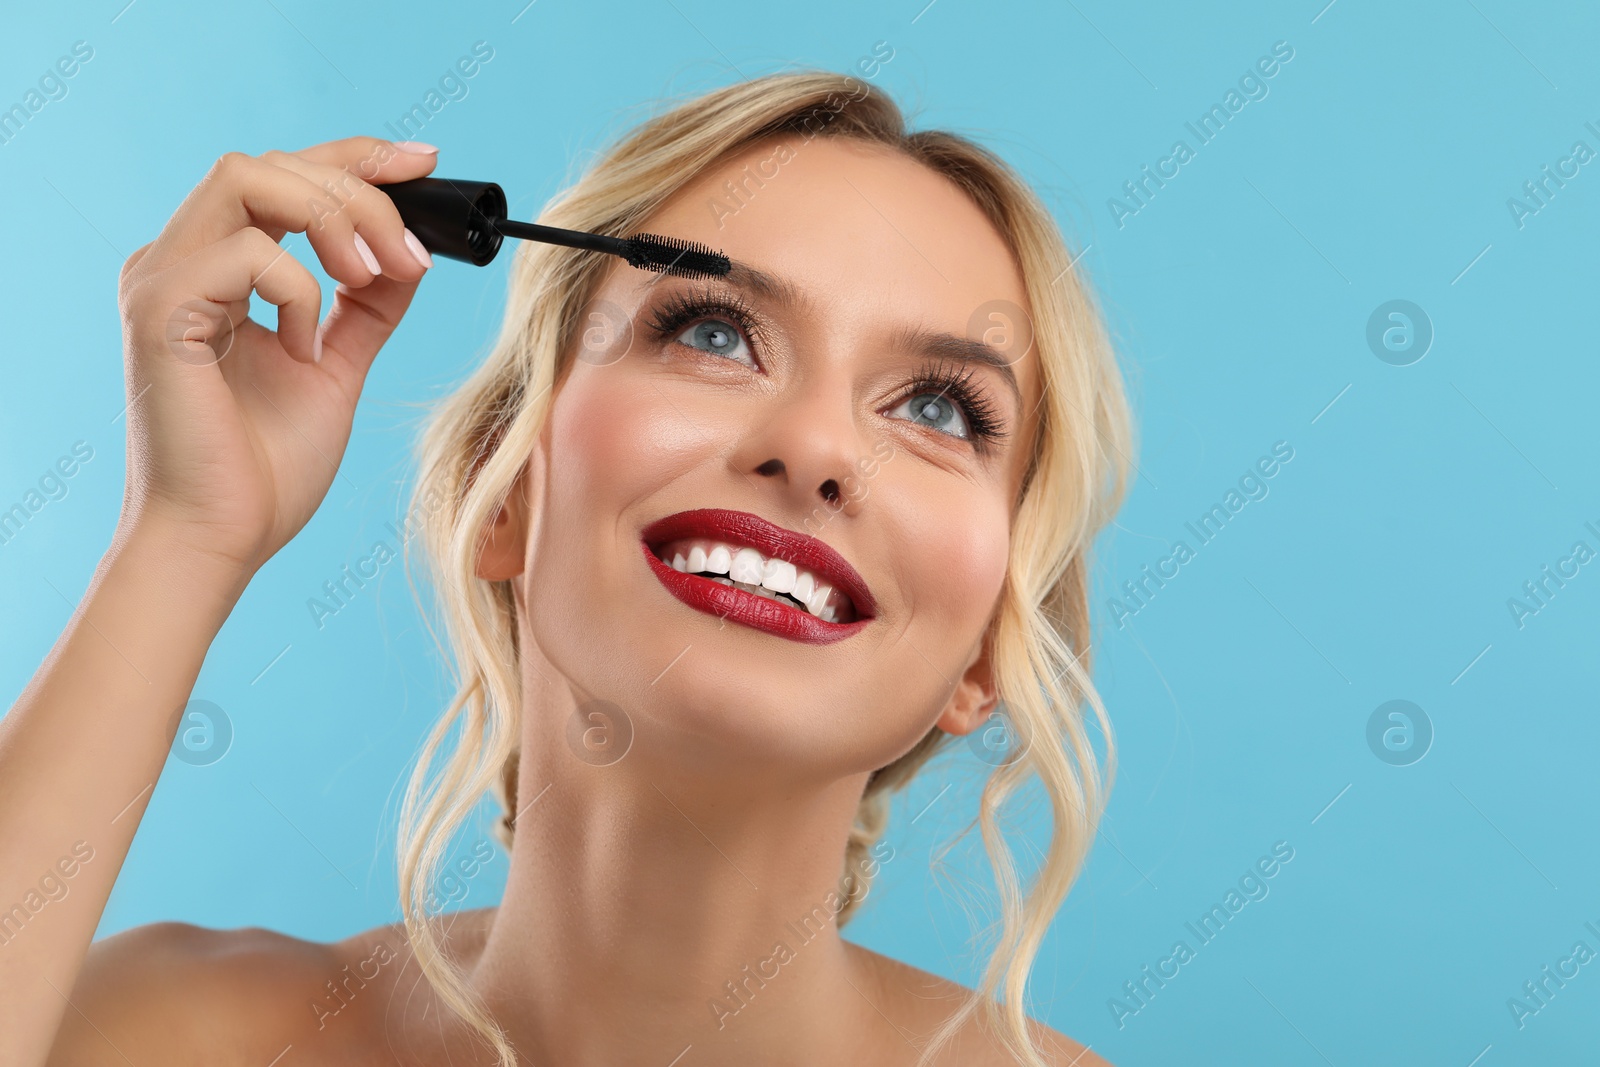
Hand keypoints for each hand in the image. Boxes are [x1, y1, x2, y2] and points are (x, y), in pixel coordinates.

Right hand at [115, 136, 439, 575]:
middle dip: (359, 192)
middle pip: (271, 162)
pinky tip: (304, 352)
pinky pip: (244, 251)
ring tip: (368, 281)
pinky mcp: (158, 309)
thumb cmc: (265, 470)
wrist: (222, 539)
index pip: (283, 175)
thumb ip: (368, 307)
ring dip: (331, 218)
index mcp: (216, 270)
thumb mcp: (337, 367)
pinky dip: (298, 291)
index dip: (356, 157)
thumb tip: (410, 252)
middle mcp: (179, 260)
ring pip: (248, 176)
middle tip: (412, 255)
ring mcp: (161, 279)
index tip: (424, 165)